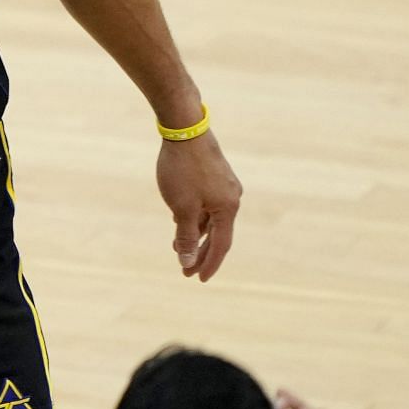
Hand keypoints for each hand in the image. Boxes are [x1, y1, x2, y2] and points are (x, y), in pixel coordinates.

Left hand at [159, 131, 241, 279]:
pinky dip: (194, 216)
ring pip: (210, 218)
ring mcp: (224, 186)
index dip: (209, 263)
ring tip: (177, 247)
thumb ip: (185, 236)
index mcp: (228, 209)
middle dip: (200, 252)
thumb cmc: (183, 169)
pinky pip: (206, 204)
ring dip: (195, 234)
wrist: (185, 129)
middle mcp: (231, 198)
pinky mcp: (214, 175)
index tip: (198, 279)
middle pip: (217, 233)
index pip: (221, 245)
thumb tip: (187, 261)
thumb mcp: (181, 208)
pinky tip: (179, 220)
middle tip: (185, 270)